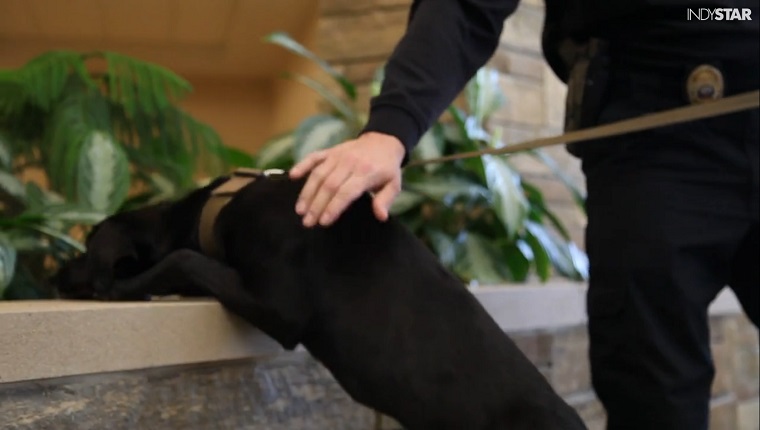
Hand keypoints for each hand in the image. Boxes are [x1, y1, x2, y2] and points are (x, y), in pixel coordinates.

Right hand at [289, 132, 405, 226]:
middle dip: (316, 205)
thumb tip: (381, 217)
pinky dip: (302, 165)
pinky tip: (293, 176)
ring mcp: (338, 155)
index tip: (323, 222)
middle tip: (307, 222)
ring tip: (300, 210)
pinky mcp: (330, 151)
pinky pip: (314, 157)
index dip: (334, 207)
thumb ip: (385, 200)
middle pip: (329, 185)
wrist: (383, 140)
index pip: (346, 192)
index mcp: (366, 173)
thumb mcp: (394, 184)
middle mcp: (349, 163)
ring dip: (307, 192)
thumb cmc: (387, 168)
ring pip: (318, 174)